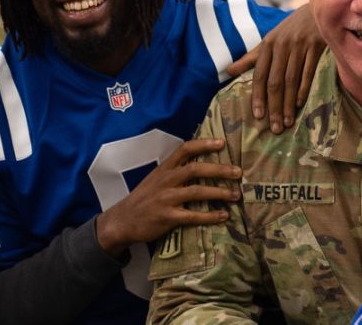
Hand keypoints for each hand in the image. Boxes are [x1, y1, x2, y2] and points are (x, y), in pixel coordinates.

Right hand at [95, 138, 240, 257]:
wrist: (123, 220)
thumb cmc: (144, 198)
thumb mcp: (156, 178)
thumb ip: (175, 171)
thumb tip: (202, 163)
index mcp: (164, 168)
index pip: (185, 150)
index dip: (204, 144)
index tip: (222, 142)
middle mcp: (166, 180)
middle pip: (195, 169)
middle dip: (219, 170)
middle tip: (238, 172)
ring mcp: (166, 199)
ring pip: (197, 192)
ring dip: (219, 193)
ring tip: (235, 195)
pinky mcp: (167, 217)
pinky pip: (193, 216)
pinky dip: (210, 216)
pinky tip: (223, 215)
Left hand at [228, 4, 326, 133]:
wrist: (317, 10)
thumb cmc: (290, 29)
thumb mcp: (269, 39)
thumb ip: (251, 57)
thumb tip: (229, 71)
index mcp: (268, 44)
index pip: (260, 75)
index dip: (258, 96)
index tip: (258, 116)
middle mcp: (282, 45)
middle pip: (275, 81)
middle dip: (274, 106)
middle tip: (275, 128)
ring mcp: (300, 45)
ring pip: (291, 79)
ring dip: (289, 103)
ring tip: (287, 122)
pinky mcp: (316, 45)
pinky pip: (309, 71)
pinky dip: (304, 88)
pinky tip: (301, 104)